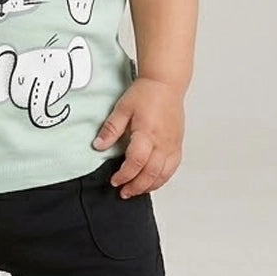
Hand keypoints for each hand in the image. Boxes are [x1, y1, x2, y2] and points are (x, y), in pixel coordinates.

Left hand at [91, 76, 184, 195]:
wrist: (166, 83)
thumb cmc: (145, 93)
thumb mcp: (122, 108)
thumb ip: (110, 129)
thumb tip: (98, 146)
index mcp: (147, 132)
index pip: (136, 162)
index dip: (124, 175)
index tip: (114, 180)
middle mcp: (163, 142)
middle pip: (151, 173)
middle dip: (136, 186)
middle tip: (123, 192)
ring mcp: (172, 145)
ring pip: (164, 174)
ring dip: (149, 186)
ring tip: (135, 190)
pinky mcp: (178, 145)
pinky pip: (172, 168)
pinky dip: (162, 179)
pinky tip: (152, 181)